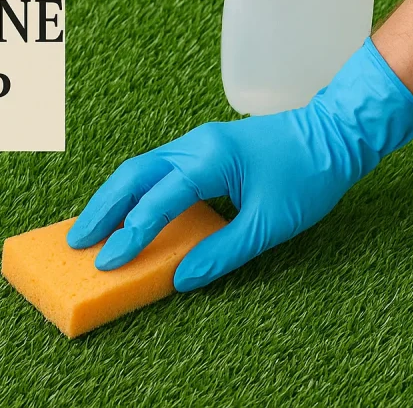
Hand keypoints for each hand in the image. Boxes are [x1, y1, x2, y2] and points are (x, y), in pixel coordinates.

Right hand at [66, 38, 412, 291]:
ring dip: (112, 198)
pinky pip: (156, 168)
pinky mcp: (200, 149)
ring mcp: (195, 143)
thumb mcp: (270, 224)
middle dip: (102, 209)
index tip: (108, 262)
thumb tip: (182, 279)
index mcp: (209, 159)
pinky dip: (133, 191)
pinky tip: (125, 211)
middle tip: (77, 241)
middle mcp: (193, 145)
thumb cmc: (308, 175)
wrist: (334, 133)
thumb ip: (223, 252)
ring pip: (139, 168)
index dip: (131, 234)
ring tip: (90, 228)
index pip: (157, 201)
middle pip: (132, 175)